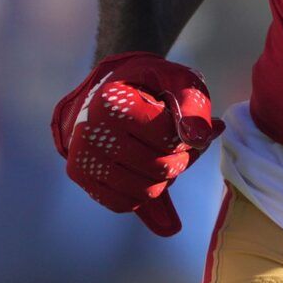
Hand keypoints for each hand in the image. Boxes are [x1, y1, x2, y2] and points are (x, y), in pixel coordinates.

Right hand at [50, 52, 223, 235]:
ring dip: (166, 178)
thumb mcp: (175, 79)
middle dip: (182, 159)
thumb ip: (192, 104)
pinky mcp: (81, 177)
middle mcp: (90, 131)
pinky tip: (146, 170)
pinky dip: (144, 192)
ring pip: (145, 190)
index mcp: (111, 102)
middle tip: (182, 145)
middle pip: (159, 167)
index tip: (185, 126)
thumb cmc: (148, 84)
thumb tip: (201, 138)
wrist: (108, 89)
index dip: (188, 137)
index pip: (167, 137)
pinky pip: (124, 203)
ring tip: (165, 155)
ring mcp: (82, 157)